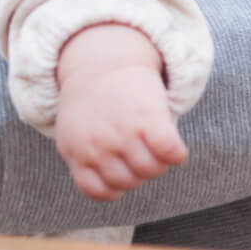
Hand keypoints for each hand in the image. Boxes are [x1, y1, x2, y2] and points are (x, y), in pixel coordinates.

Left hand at [55, 24, 187, 200]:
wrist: (103, 58)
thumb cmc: (92, 102)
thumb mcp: (73, 131)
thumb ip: (84, 160)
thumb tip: (110, 191)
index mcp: (74, 150)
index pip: (98, 191)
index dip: (114, 185)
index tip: (118, 165)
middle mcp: (96, 144)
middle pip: (129, 182)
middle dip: (137, 170)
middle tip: (136, 146)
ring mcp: (122, 132)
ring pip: (152, 171)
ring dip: (158, 161)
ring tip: (151, 141)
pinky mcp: (148, 118)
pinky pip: (171, 154)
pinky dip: (176, 153)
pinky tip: (170, 142)